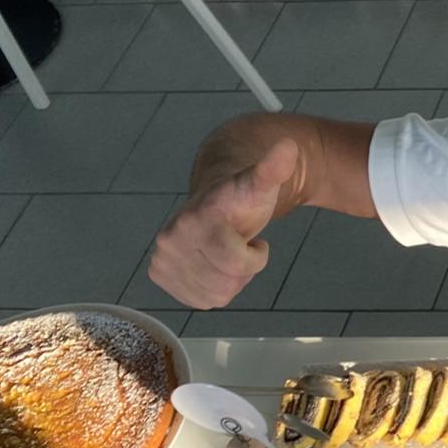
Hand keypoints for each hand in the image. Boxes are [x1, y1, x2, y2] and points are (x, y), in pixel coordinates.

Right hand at [148, 138, 297, 308]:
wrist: (214, 201)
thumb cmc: (241, 197)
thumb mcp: (261, 183)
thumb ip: (274, 169)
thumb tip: (288, 145)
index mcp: (194, 220)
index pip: (236, 263)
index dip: (256, 258)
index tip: (255, 241)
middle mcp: (170, 239)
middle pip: (225, 282)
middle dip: (243, 269)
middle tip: (240, 246)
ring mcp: (161, 257)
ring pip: (214, 295)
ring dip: (230, 280)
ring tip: (227, 252)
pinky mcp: (159, 273)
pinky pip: (199, 301)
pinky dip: (214, 289)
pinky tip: (214, 264)